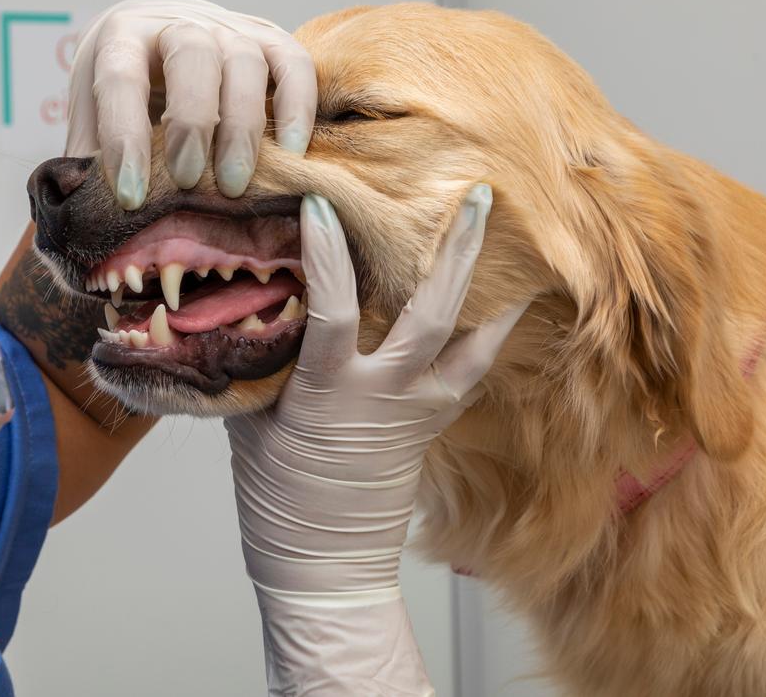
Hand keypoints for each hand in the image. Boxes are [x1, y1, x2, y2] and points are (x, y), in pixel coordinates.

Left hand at [65, 0, 316, 208]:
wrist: (158, 41)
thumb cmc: (126, 96)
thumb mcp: (94, 121)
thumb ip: (89, 163)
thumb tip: (87, 218)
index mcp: (123, 35)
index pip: (121, 76)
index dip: (124, 137)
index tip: (130, 196)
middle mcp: (178, 21)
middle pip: (193, 54)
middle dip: (192, 122)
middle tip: (186, 181)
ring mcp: (230, 27)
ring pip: (245, 60)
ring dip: (242, 126)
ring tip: (233, 184)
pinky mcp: (272, 41)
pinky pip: (295, 64)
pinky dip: (296, 107)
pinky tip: (291, 152)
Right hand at [225, 186, 528, 600]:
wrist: (324, 568)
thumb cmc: (278, 500)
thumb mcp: (253, 423)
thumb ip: (262, 360)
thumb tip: (255, 304)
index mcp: (328, 395)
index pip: (330, 312)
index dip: (325, 256)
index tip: (320, 204)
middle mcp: (383, 397)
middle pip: (431, 315)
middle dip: (456, 253)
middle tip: (479, 197)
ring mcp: (416, 412)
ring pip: (468, 343)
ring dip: (489, 290)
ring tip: (512, 245)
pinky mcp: (430, 427)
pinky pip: (470, 373)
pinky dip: (487, 338)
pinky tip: (502, 309)